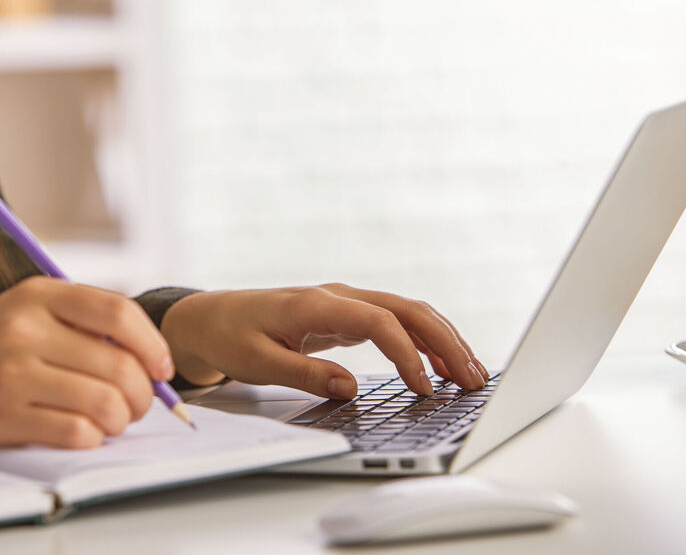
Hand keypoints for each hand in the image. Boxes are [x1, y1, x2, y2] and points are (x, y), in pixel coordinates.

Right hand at [0, 277, 172, 447]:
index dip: (152, 343)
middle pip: (119, 364)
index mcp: (39, 295)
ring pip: (104, 402)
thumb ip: (84, 320)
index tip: (162, 367)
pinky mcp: (5, 416)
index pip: (118, 312)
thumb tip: (149, 354)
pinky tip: (89, 432)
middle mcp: (26, 330)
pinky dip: (94, 437)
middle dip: (145, 393)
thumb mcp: (28, 308)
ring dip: (123, 418)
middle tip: (142, 403)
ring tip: (116, 420)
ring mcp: (14, 374)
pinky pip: (76, 432)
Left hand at [160, 283, 488, 398]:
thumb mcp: (259, 362)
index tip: (424, 388)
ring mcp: (346, 303)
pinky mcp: (347, 316)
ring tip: (470, 374)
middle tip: (473, 378)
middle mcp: (340, 297)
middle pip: (408, 310)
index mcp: (318, 304)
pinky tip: (438, 365)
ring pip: (408, 312)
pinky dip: (423, 341)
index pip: (379, 322)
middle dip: (445, 342)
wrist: (212, 318)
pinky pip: (396, 323)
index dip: (407, 355)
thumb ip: (305, 374)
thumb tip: (350, 388)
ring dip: (442, 340)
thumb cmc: (232, 336)